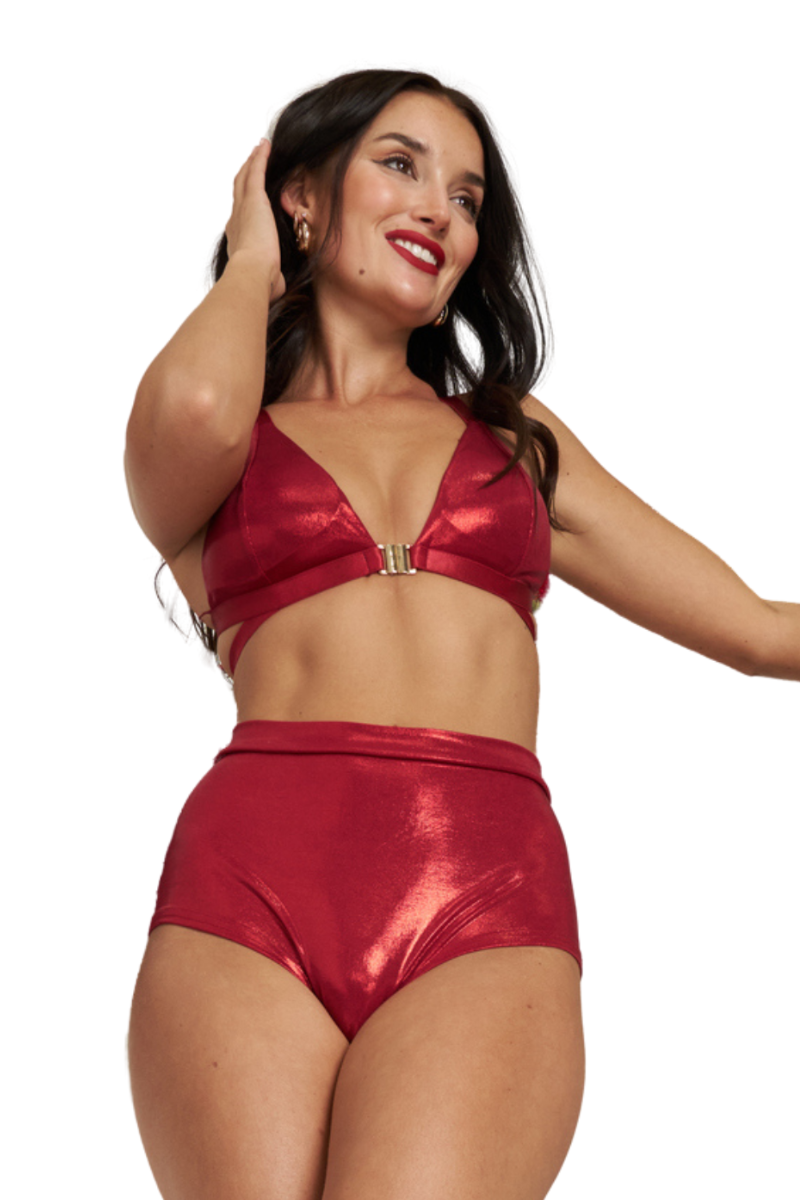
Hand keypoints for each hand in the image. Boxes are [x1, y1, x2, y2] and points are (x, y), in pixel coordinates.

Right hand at [225, 139, 285, 300]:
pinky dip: (260, 158)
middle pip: (239, 192)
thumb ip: (272, 279)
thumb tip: (279, 288)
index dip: (245, 204)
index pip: (242, 217)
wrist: (251, 276)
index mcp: (239, 240)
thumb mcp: (268, 281)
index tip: (250, 197)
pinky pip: (256, 172)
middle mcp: (236, 221)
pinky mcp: (253, 200)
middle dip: (245, 177)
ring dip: (252, 163)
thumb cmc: (259, 284)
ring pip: (245, 179)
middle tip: (251, 163)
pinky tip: (266, 146)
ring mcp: (243, 209)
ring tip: (259, 150)